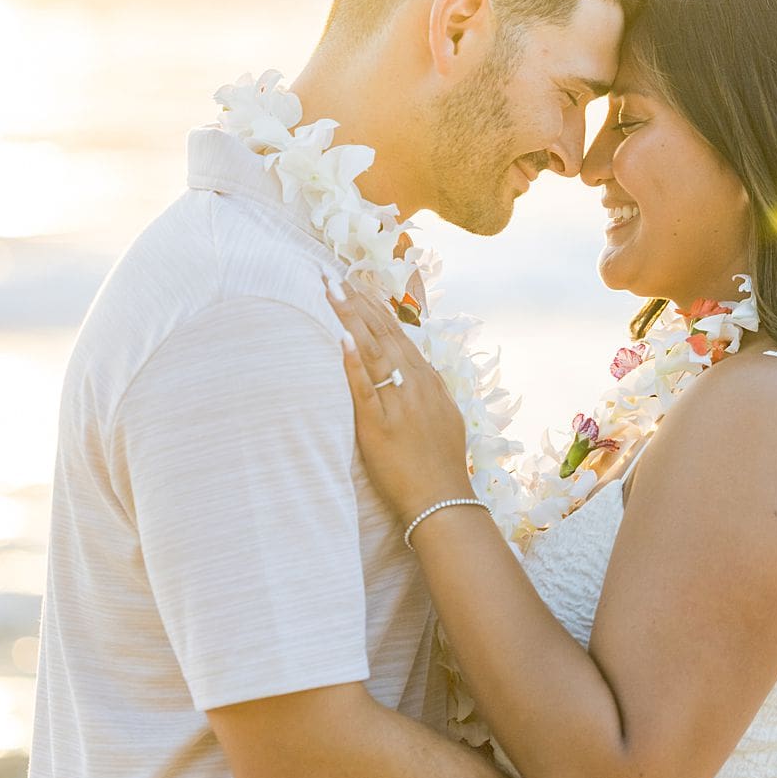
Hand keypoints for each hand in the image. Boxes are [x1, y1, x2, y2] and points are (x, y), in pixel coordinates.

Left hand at [326, 277, 472, 522]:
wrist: (442, 502)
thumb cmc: (442, 465)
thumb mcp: (446, 417)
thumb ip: (431, 390)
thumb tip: (419, 369)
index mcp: (428, 381)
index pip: (398, 333)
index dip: (375, 307)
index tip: (357, 284)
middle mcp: (415, 385)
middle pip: (383, 333)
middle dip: (357, 302)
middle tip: (333, 275)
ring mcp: (398, 403)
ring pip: (372, 351)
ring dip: (350, 318)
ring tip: (330, 292)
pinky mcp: (379, 426)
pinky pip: (364, 388)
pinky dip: (352, 361)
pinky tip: (341, 337)